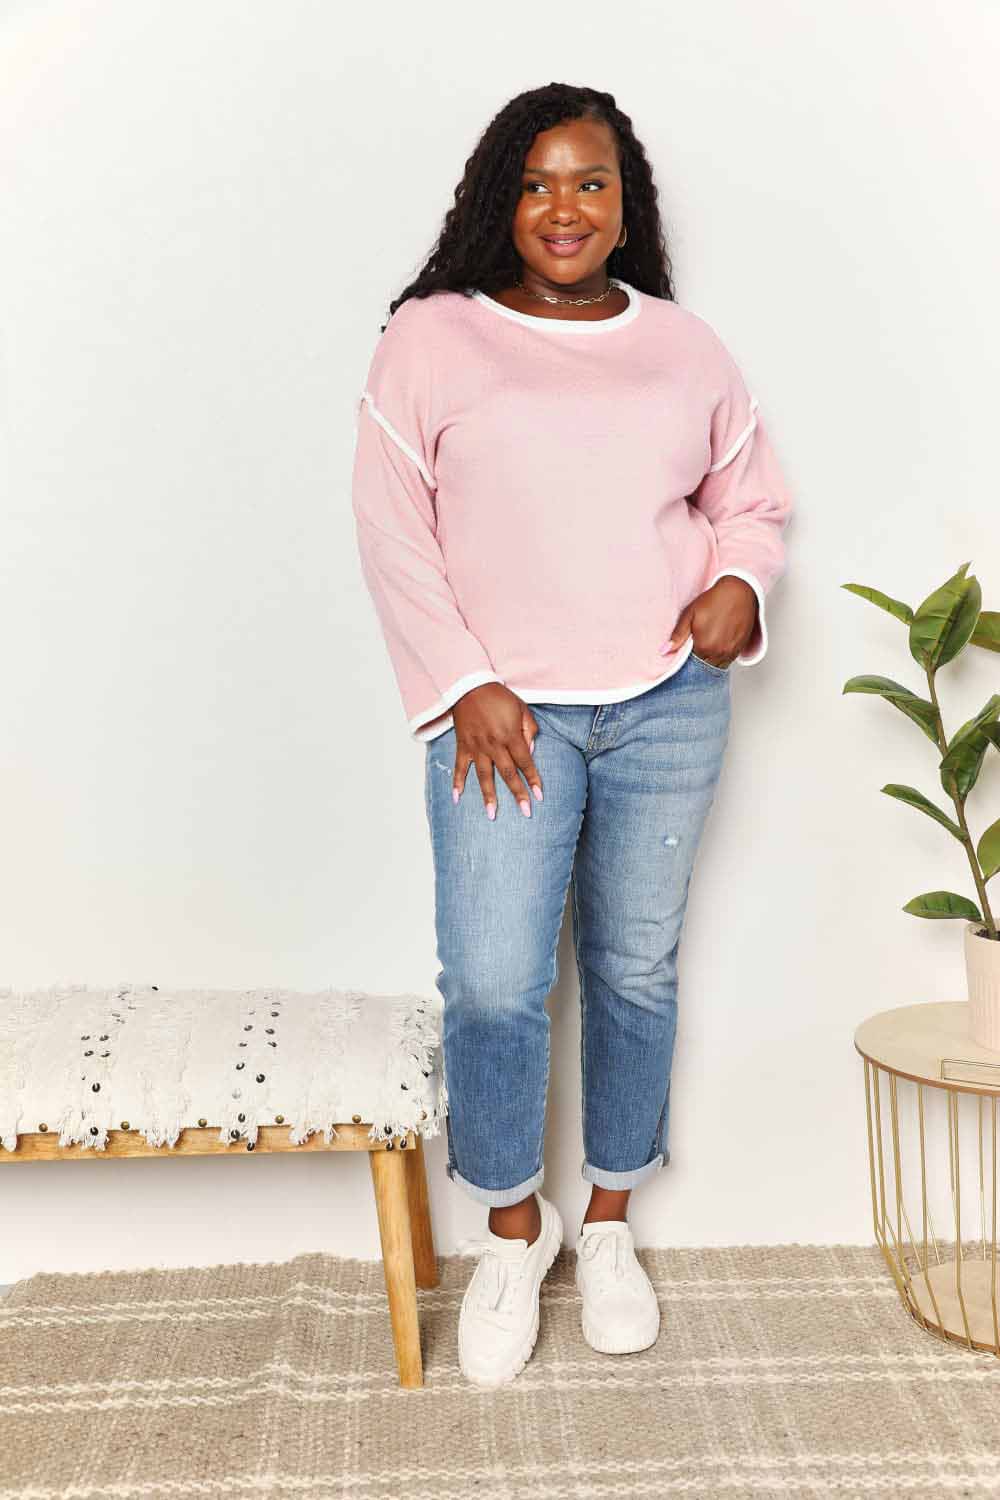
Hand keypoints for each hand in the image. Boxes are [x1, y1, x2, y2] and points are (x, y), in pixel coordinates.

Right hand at [451, 683, 543, 819]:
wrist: (469, 686)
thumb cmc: (498, 696)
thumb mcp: (522, 708)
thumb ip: (529, 730)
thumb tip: (530, 751)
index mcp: (510, 735)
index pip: (525, 762)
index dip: (533, 779)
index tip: (539, 795)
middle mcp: (493, 744)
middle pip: (508, 773)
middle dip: (517, 793)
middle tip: (525, 812)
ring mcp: (476, 747)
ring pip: (483, 776)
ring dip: (488, 796)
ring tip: (492, 815)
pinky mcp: (463, 745)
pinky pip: (459, 767)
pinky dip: (456, 782)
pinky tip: (457, 798)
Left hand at [660, 576, 757, 667]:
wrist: (738, 591)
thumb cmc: (713, 600)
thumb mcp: (690, 614)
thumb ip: (678, 635)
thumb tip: (664, 651)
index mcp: (704, 646)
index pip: (691, 666)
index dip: (686, 662)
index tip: (685, 654)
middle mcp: (719, 653)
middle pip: (704, 667)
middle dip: (698, 664)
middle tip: (694, 649)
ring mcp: (731, 652)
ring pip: (717, 667)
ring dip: (709, 662)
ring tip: (705, 648)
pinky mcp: (740, 648)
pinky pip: (728, 661)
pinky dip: (721, 658)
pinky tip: (716, 647)